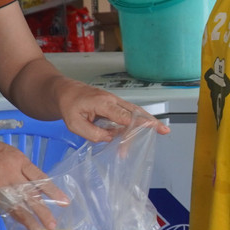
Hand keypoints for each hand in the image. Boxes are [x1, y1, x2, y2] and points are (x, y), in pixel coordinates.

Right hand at [0, 134, 66, 229]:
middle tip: (52, 224)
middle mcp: (10, 173)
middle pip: (29, 194)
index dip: (52, 191)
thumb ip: (24, 169)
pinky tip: (22, 223)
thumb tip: (37, 187)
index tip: (64, 201)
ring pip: (16, 204)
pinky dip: (14, 215)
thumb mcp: (11, 154)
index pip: (39, 178)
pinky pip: (4, 205)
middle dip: (42, 211)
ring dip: (27, 219)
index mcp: (19, 161)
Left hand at [52, 77, 170, 141]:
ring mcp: (114, 101)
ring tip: (158, 132)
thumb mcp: (74, 124)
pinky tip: (137, 133)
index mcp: (103, 103)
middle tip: (164, 130)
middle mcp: (112, 100)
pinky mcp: (113, 105)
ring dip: (143, 125)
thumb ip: (92, 133)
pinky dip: (134, 123)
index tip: (153, 126)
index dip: (139, 123)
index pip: (125, 115)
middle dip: (150, 121)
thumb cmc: (68, 106)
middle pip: (135, 112)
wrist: (64, 91)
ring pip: (133, 113)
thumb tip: (110, 138)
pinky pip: (127, 114)